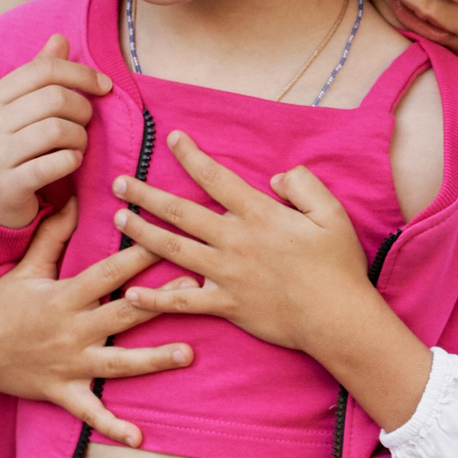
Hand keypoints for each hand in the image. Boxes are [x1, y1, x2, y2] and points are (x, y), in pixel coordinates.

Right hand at [0, 33, 107, 230]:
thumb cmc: (8, 152)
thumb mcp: (15, 112)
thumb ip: (38, 76)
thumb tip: (60, 39)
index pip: (44, 69)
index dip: (81, 73)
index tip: (104, 86)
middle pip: (55, 98)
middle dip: (83, 109)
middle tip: (86, 123)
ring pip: (59, 130)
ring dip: (80, 138)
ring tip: (78, 145)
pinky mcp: (9, 185)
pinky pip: (57, 163)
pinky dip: (73, 161)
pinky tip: (71, 162)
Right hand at [0, 198, 188, 443]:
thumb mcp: (23, 266)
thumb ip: (53, 234)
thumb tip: (75, 199)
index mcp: (63, 296)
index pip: (109, 272)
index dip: (141, 254)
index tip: (172, 239)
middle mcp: (70, 330)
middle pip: (123, 314)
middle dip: (161, 301)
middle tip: (198, 288)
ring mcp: (67, 364)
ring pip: (118, 363)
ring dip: (154, 360)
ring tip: (189, 354)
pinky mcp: (59, 392)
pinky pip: (89, 413)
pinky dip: (112, 427)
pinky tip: (140, 439)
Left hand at [112, 131, 369, 352]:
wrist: (338, 318)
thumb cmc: (338, 266)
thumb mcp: (332, 213)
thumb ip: (304, 186)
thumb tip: (276, 176)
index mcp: (259, 215)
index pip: (216, 178)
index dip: (191, 156)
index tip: (172, 139)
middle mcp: (235, 241)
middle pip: (181, 212)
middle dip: (146, 195)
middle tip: (120, 182)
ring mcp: (227, 274)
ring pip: (174, 249)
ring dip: (142, 233)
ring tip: (118, 220)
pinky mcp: (226, 305)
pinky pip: (184, 302)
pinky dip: (155, 300)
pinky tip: (131, 294)